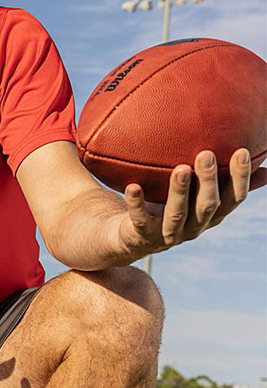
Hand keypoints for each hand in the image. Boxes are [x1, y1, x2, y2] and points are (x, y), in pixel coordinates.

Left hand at [118, 148, 266, 260]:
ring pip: (177, 214)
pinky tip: (133, 186)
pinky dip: (137, 203)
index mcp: (210, 215)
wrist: (133, 236)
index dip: (239, 178)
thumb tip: (264, 165)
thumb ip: (224, 180)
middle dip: (208, 181)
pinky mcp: (142, 235)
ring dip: (179, 192)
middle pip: (206, 206)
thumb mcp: (197, 193)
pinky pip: (140, 219)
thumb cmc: (169, 205)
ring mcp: (168, 233)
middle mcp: (193, 227)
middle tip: (206, 155)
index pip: (232, 199)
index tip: (241, 152)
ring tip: (180, 169)